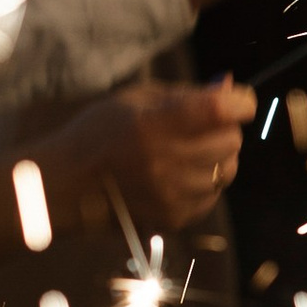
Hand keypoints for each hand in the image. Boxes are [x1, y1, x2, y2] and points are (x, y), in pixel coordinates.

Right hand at [40, 75, 254, 233]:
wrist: (67, 185)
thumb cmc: (100, 132)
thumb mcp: (136, 99)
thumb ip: (187, 94)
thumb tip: (230, 87)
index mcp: (154, 125)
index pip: (220, 110)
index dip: (240, 102)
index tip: (238, 101)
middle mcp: (166, 163)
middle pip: (231, 141)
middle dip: (225, 129)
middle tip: (203, 126)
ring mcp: (171, 195)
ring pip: (227, 170)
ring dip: (217, 157)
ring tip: (188, 151)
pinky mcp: (174, 218)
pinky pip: (213, 195)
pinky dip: (205, 182)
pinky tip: (180, 174)